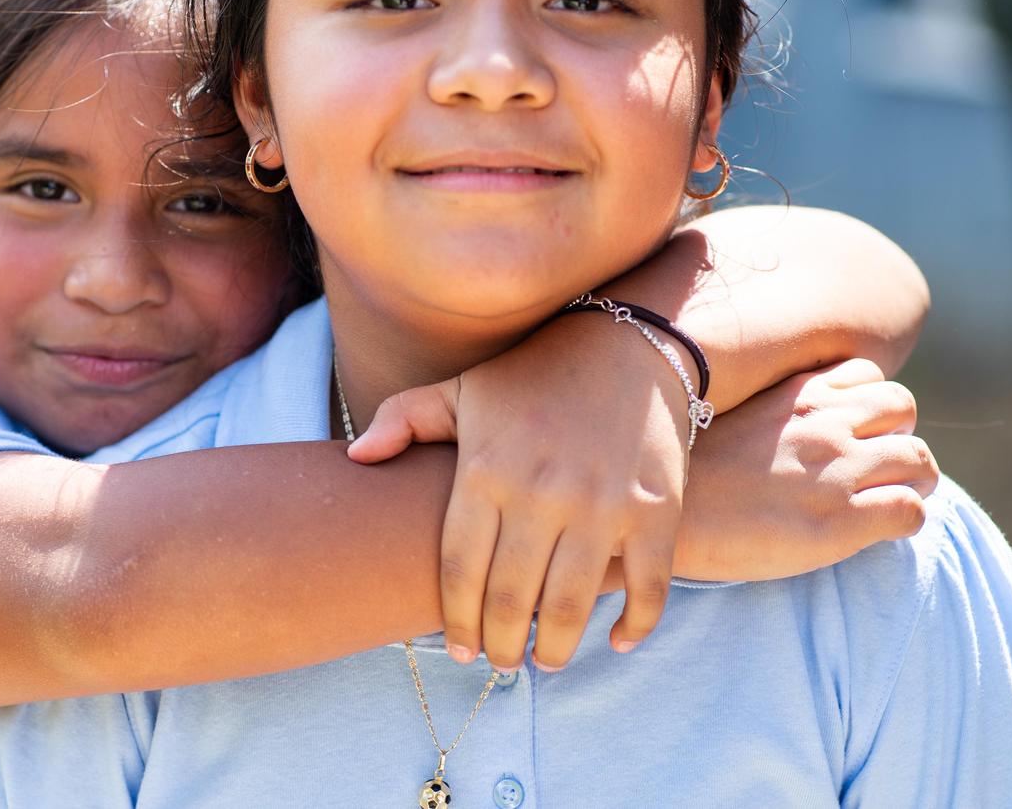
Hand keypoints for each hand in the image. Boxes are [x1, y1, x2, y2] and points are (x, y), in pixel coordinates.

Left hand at [350, 314, 688, 670]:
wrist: (629, 347)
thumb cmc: (534, 376)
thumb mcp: (463, 389)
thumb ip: (405, 419)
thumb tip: (356, 457)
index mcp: (486, 471)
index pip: (460, 570)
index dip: (456, 621)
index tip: (458, 649)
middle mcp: (541, 492)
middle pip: (510, 597)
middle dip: (501, 644)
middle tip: (501, 663)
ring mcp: (602, 505)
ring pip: (570, 604)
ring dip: (555, 647)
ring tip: (544, 661)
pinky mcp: (655, 512)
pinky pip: (646, 587)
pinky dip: (634, 625)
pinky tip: (614, 641)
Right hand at [674, 358, 936, 581]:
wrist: (662, 526)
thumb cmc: (681, 478)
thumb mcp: (720, 417)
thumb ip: (764, 411)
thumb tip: (780, 423)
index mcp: (793, 395)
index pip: (866, 375)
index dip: (868, 405)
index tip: (854, 432)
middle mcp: (823, 425)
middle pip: (903, 408)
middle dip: (900, 435)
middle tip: (881, 467)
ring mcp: (836, 472)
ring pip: (921, 460)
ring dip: (915, 480)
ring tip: (892, 500)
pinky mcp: (842, 523)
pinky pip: (912, 512)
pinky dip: (908, 521)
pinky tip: (880, 532)